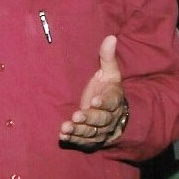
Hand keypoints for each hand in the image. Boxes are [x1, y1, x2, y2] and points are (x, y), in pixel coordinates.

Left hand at [60, 35, 126, 149]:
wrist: (115, 116)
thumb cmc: (107, 90)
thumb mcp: (110, 73)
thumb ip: (108, 57)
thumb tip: (110, 37)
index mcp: (115, 100)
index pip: (112, 102)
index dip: (104, 103)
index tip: (95, 101)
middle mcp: (109, 117)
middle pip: (101, 119)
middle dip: (89, 118)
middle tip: (77, 116)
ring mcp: (100, 130)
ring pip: (91, 132)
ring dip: (79, 131)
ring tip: (66, 128)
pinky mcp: (90, 139)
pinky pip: (83, 141)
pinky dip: (73, 139)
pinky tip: (63, 136)